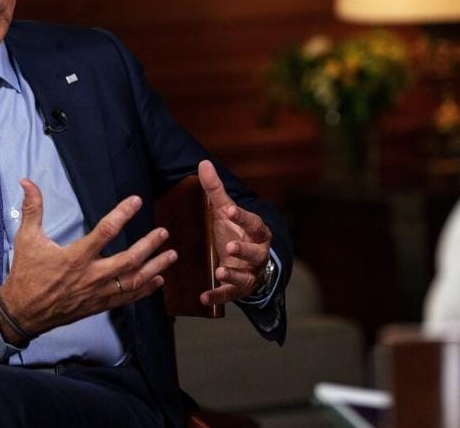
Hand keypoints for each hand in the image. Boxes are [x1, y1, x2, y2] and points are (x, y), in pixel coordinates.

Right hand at [0, 179, 177, 341]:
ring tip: (172, 255)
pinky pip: (127, 298)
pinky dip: (145, 290)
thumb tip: (27, 182)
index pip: (105, 232)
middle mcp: (91, 276)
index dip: (122, 214)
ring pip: (133, 281)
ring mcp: (97, 293)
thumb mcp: (27, 239)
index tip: (136, 201)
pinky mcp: (99, 305)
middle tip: (163, 232)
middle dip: (149, 246)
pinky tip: (158, 280)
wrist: (23, 313)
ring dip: (155, 267)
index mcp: (75, 258)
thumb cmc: (26, 274)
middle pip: (128, 260)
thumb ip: (32, 209)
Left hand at [197, 160, 272, 305]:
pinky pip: (230, 295)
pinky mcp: (239, 289)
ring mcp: (249, 273)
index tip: (230, 210)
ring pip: (245, 276)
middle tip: (230, 246)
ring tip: (220, 271)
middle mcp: (257, 254)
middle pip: (255, 253)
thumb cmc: (235, 231)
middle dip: (244, 250)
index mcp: (257, 232)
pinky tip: (203, 297)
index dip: (243, 217)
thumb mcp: (225, 211)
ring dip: (233, 275)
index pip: (254, 223)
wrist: (248, 261)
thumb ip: (215, 190)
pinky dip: (217, 297)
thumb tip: (203, 162)